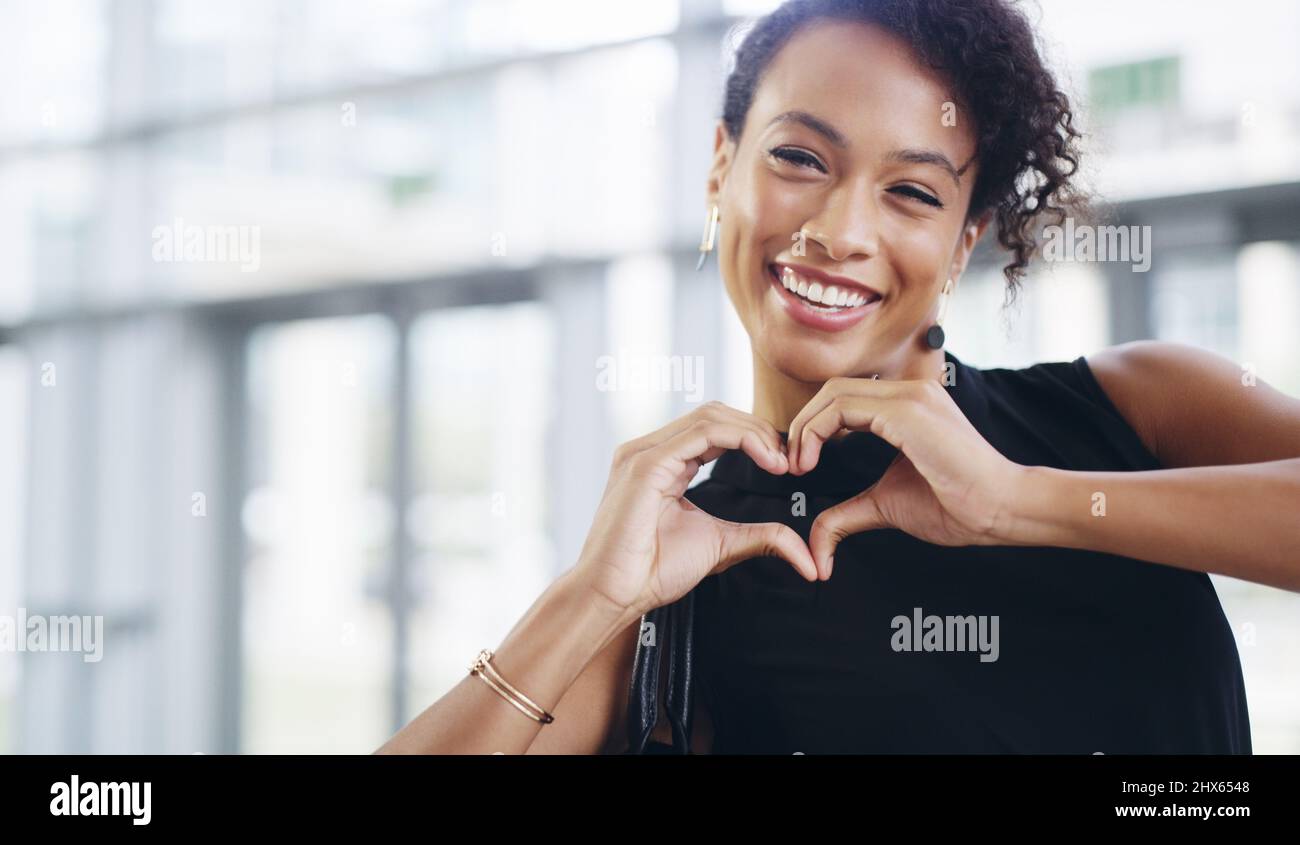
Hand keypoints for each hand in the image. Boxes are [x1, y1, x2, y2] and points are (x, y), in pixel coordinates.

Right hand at [574, 401, 820, 617]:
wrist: (614, 595)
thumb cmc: (652, 572)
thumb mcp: (721, 547)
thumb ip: (761, 538)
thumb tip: (807, 556)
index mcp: (662, 463)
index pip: (714, 429)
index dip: (754, 438)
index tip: (785, 465)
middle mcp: (649, 450)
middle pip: (715, 414)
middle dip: (758, 430)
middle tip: (789, 460)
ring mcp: (644, 453)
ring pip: (711, 416)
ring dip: (754, 432)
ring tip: (780, 461)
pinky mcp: (645, 463)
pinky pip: (702, 432)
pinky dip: (741, 439)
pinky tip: (766, 460)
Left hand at [786, 377, 1025, 575]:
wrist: (1002, 509)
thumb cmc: (958, 506)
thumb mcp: (886, 506)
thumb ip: (847, 514)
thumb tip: (817, 541)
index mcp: (907, 406)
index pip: (844, 398)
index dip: (813, 426)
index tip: (800, 463)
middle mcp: (909, 392)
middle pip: (832, 389)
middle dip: (802, 424)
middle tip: (791, 463)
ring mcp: (910, 397)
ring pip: (834, 393)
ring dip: (805, 428)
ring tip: (798, 465)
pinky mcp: (907, 411)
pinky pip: (844, 407)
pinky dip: (816, 431)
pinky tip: (811, 462)